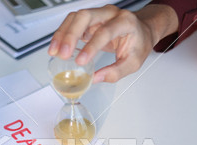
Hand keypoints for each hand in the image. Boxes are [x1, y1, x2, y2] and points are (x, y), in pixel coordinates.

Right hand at [48, 5, 177, 82]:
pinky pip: (72, 22)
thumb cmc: (139, 43)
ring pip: (75, 17)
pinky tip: (57, 46)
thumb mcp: (133, 62)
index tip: (81, 61)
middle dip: (71, 35)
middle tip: (63, 54)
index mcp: (125, 22)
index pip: (105, 31)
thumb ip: (115, 72)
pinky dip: (62, 34)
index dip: (91, 46)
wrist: (142, 30)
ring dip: (62, 34)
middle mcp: (110, 14)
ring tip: (55, 51)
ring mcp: (99, 14)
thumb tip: (95, 78)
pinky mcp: (89, 21)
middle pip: (85, 16)